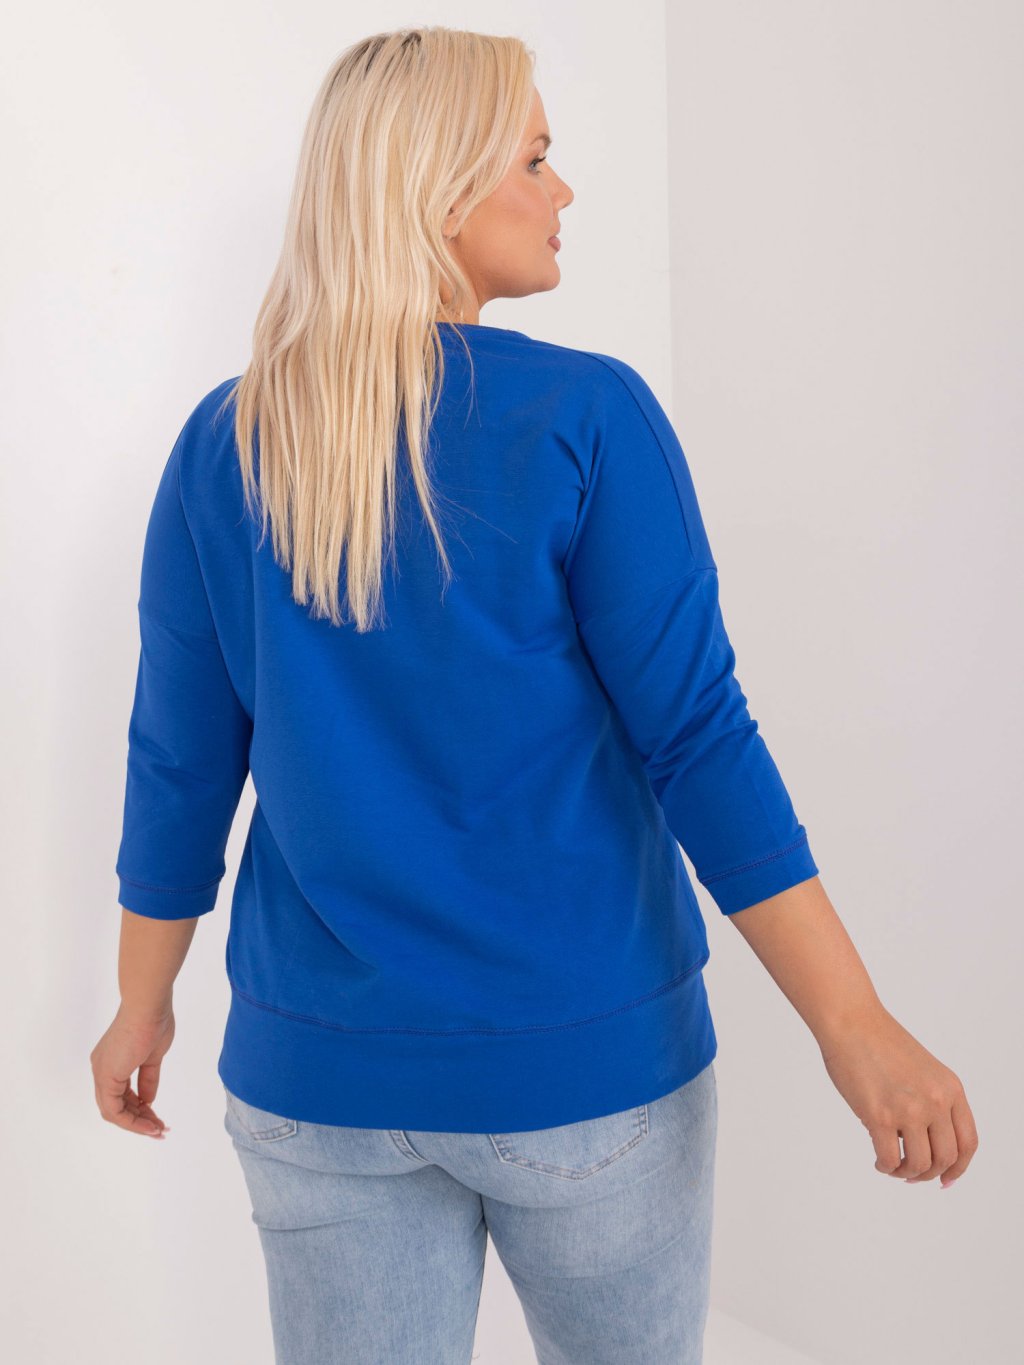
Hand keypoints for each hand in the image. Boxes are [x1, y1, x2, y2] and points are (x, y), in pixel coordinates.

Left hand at [89, 1004, 174, 1138]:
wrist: (148, 1006)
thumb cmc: (154, 1022)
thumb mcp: (153, 1057)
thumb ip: (148, 1079)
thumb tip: (147, 1101)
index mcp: (111, 1061)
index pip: (120, 1095)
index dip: (138, 1110)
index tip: (157, 1118)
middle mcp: (102, 1068)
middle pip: (115, 1106)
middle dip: (138, 1121)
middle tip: (159, 1129)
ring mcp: (102, 1073)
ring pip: (113, 1111)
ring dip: (136, 1124)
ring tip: (158, 1130)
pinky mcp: (107, 1077)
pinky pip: (114, 1110)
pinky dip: (132, 1121)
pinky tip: (150, 1124)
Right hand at [818, 1004, 977, 1187]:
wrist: (851, 1020)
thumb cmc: (878, 1041)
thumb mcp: (923, 1069)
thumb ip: (932, 1100)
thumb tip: (925, 1143)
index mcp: (950, 1088)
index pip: (968, 1142)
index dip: (959, 1167)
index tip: (945, 1178)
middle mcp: (935, 1101)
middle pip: (946, 1158)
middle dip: (928, 1173)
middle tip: (911, 1174)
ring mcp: (909, 1110)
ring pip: (919, 1164)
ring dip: (905, 1173)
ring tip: (891, 1165)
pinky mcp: (879, 1116)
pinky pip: (889, 1159)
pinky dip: (885, 1167)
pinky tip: (878, 1160)